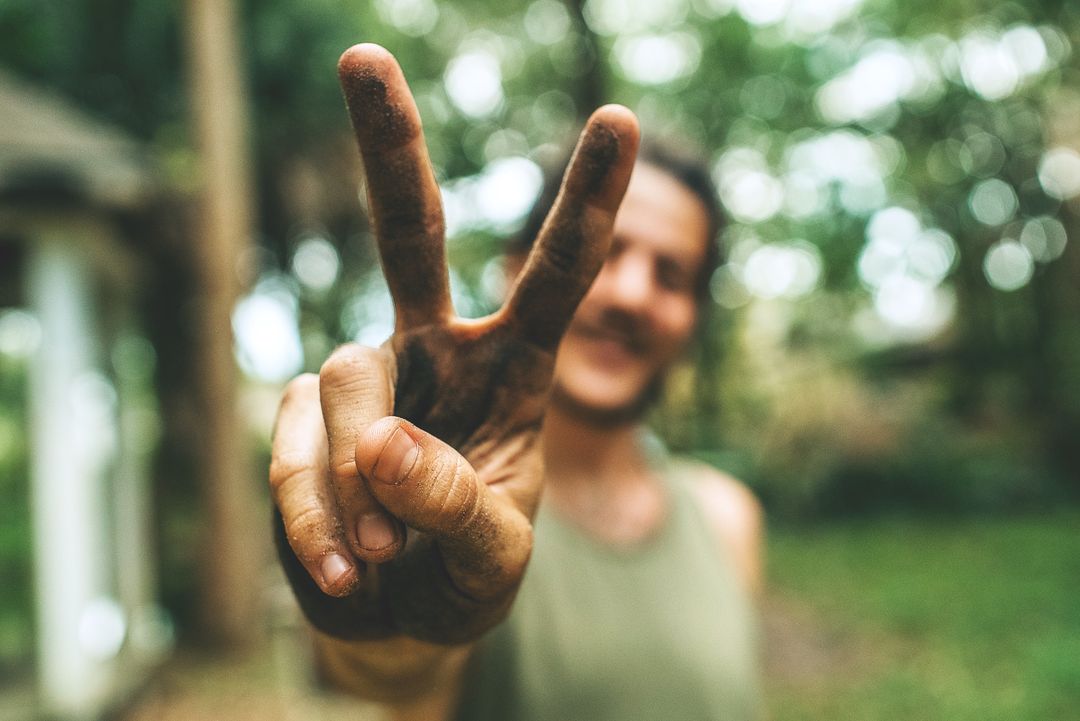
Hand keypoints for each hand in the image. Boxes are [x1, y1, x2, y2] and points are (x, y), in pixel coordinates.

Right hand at [270, 44, 638, 644]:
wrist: (398, 621)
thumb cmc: (466, 576)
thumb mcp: (495, 556)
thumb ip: (457, 503)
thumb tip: (382, 440)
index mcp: (512, 367)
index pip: (555, 276)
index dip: (586, 204)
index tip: (619, 119)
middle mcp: (434, 350)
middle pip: (408, 232)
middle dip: (389, 148)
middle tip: (363, 58)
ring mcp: (362, 379)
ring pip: (346, 382)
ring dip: (358, 481)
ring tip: (379, 559)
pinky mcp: (298, 419)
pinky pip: (293, 447)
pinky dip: (314, 515)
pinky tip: (343, 569)